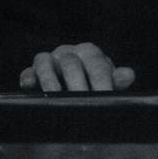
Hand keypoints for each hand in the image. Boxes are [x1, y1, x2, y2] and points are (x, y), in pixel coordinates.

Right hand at [19, 42, 135, 91]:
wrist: (71, 86)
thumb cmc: (94, 84)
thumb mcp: (107, 83)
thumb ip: (116, 81)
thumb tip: (128, 75)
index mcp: (91, 53)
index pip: (97, 65)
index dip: (102, 82)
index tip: (105, 97)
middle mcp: (69, 53)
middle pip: (71, 64)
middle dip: (77, 86)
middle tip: (82, 105)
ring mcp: (49, 60)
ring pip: (46, 64)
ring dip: (51, 82)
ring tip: (57, 100)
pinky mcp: (32, 72)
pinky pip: (29, 72)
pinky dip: (29, 78)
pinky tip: (29, 87)